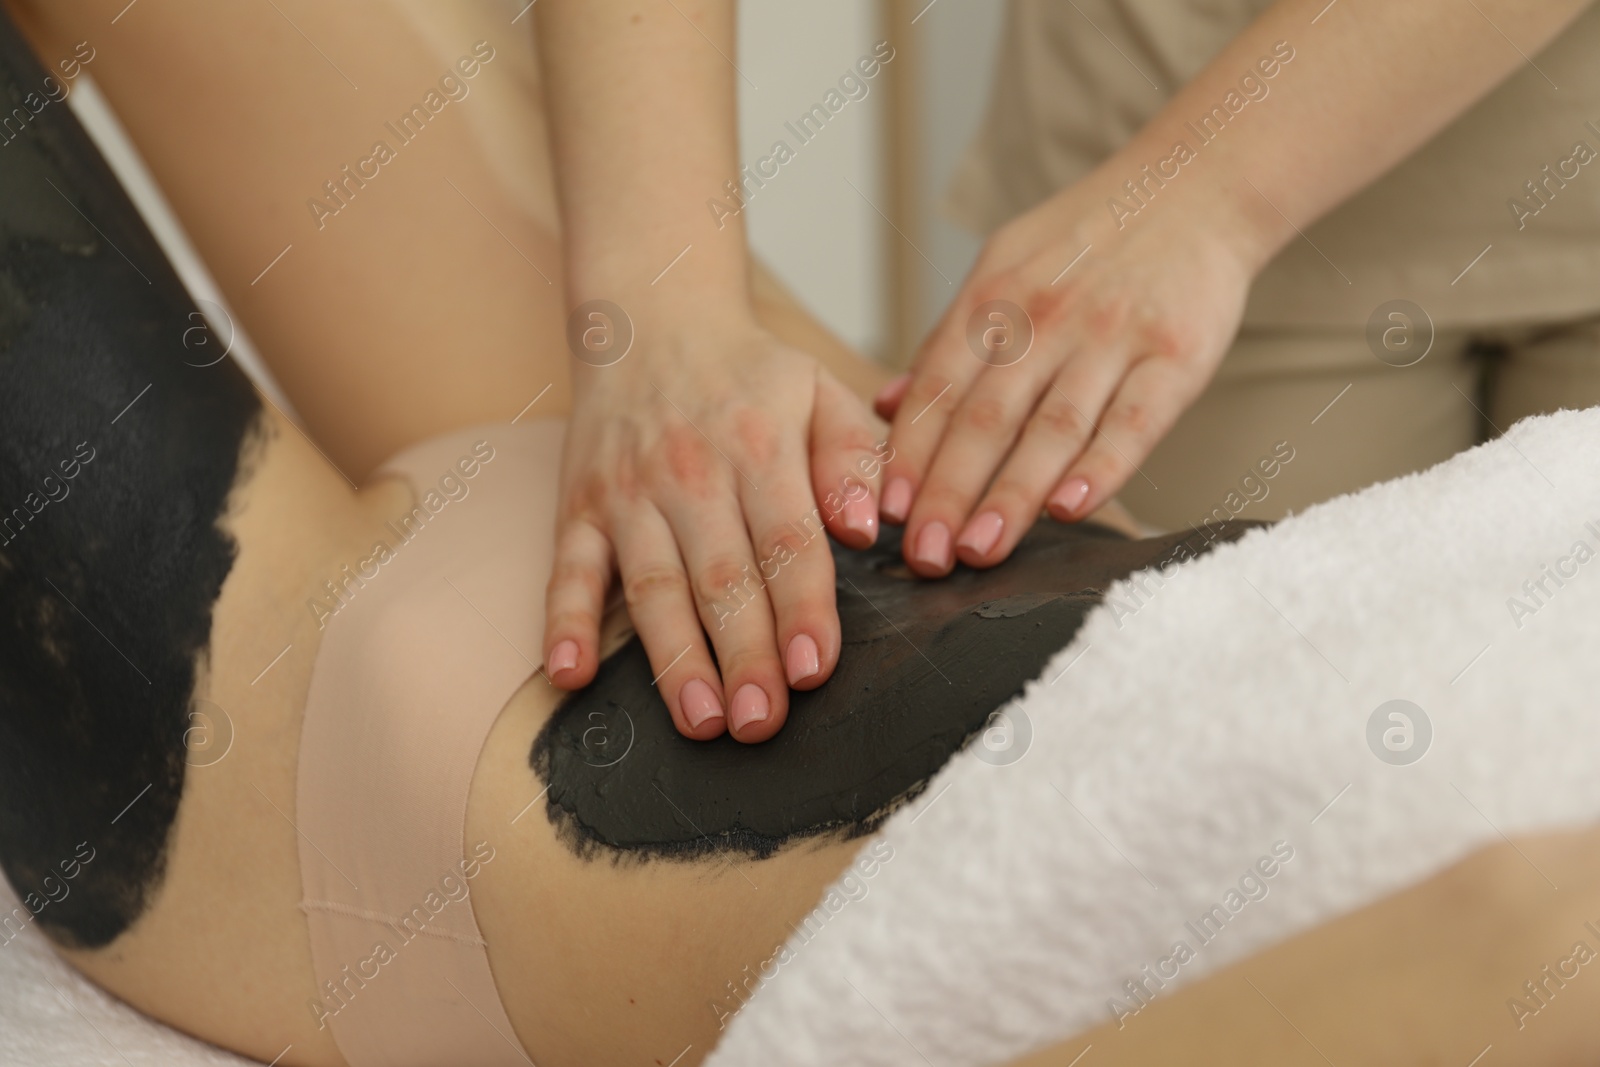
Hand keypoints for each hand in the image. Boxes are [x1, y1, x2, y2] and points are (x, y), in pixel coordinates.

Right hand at [542, 307, 887, 742]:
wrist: (650, 315)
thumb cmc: (749, 372)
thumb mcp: (820, 390)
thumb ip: (853, 458)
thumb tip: (868, 528)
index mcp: (760, 445)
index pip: (787, 540)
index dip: (802, 607)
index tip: (815, 667)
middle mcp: (691, 473)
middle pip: (721, 578)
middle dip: (744, 655)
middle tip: (761, 722)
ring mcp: (627, 494)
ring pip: (652, 586)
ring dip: (674, 658)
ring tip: (699, 721)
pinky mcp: (578, 507)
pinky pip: (568, 571)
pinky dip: (564, 624)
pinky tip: (569, 677)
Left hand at [874, 158, 1260, 575]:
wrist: (1195, 185)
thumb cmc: (1088, 243)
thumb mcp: (1003, 269)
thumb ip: (949, 344)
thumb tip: (886, 409)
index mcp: (992, 299)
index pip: (938, 389)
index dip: (909, 454)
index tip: (885, 514)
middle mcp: (1044, 318)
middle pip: (986, 418)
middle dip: (947, 492)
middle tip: (922, 556)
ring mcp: (1111, 336)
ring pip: (1052, 428)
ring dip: (1011, 495)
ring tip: (980, 550)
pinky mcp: (1176, 353)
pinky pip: (1134, 420)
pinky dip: (1102, 468)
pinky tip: (1069, 510)